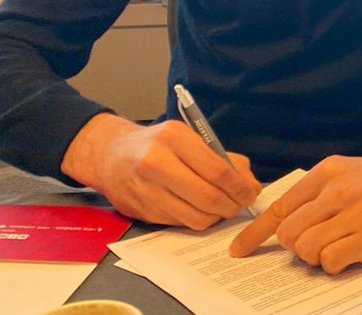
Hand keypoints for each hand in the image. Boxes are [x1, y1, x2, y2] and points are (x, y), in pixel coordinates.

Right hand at [61, 113, 261, 228]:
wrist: (110, 155)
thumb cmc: (158, 144)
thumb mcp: (189, 137)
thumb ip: (223, 158)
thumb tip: (250, 185)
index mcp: (174, 138)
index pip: (216, 170)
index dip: (239, 186)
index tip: (251, 193)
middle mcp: (157, 164)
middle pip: (207, 197)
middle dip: (231, 205)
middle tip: (241, 205)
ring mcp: (147, 191)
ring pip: (196, 216)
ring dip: (217, 217)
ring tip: (224, 208)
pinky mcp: (142, 212)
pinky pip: (181, 223)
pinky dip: (199, 220)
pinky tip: (202, 210)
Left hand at [229, 148, 361, 273]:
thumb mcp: (350, 172)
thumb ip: (320, 192)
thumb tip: (286, 221)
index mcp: (328, 172)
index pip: (280, 206)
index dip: (255, 233)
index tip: (239, 251)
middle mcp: (338, 190)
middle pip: (290, 232)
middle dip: (295, 247)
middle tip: (314, 246)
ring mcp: (355, 213)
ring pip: (306, 248)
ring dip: (314, 258)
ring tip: (333, 251)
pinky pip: (331, 261)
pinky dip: (333, 266)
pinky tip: (348, 256)